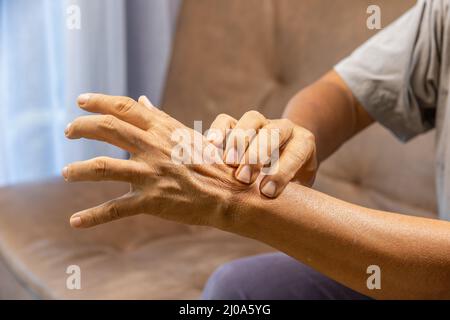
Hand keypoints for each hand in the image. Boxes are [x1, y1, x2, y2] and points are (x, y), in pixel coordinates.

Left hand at [63, 94, 245, 228]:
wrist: (229, 194)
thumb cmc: (209, 164)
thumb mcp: (185, 136)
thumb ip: (159, 118)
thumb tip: (142, 100)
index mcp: (163, 130)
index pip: (125, 107)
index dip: (99, 101)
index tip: (81, 100)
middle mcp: (154, 147)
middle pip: (108, 128)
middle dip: (82, 127)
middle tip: (68, 131)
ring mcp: (151, 174)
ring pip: (102, 167)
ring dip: (78, 170)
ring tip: (66, 173)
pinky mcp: (151, 200)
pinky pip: (115, 209)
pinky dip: (92, 216)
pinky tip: (75, 222)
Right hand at [206, 111, 316, 197]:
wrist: (282, 161)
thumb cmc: (291, 184)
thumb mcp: (298, 190)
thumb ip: (290, 197)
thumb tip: (275, 218)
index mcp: (303, 143)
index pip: (297, 151)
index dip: (282, 171)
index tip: (267, 192)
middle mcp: (283, 129)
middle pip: (273, 132)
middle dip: (258, 155)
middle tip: (244, 178)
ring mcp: (260, 123)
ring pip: (251, 120)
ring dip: (238, 141)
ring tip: (227, 163)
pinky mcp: (238, 124)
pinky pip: (226, 120)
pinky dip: (218, 131)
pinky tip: (209, 147)